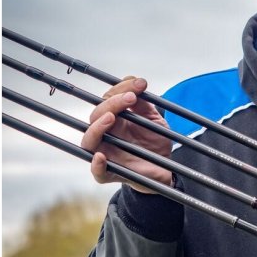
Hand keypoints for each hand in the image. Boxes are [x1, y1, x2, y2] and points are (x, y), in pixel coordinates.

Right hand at [80, 76, 172, 192]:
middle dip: (112, 103)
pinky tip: (101, 156)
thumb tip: (136, 83)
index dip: (122, 89)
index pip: (108, 100)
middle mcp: (105, 135)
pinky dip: (96, 164)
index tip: (140, 84)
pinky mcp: (111, 174)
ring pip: (89, 140)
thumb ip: (144, 105)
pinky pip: (97, 172)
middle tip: (131, 97)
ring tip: (111, 117)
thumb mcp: (154, 120)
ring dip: (97, 127)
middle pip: (96, 116)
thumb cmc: (156, 143)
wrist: (167, 168)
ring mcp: (106, 154)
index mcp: (114, 120)